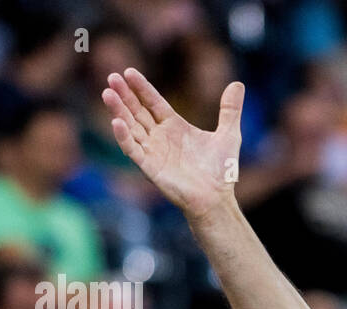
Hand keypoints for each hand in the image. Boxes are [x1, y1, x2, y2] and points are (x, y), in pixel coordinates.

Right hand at [102, 67, 243, 220]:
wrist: (217, 199)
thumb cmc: (221, 171)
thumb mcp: (229, 135)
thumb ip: (230, 110)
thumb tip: (238, 84)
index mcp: (175, 126)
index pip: (153, 102)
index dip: (141, 88)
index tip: (129, 72)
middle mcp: (160, 137)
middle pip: (137, 111)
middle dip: (124, 95)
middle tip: (112, 77)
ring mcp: (153, 151)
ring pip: (131, 127)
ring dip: (118, 111)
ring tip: (108, 93)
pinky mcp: (149, 167)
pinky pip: (133, 149)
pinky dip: (123, 137)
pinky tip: (117, 122)